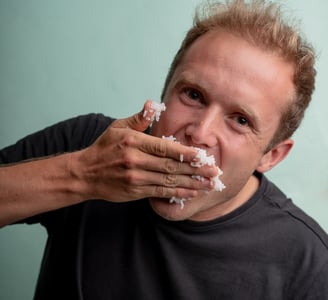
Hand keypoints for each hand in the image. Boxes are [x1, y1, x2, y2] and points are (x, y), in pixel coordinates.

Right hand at [72, 100, 216, 201]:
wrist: (85, 174)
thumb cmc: (104, 148)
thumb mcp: (118, 127)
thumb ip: (139, 118)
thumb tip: (153, 104)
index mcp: (134, 142)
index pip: (165, 148)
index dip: (186, 153)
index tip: (203, 156)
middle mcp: (135, 161)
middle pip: (171, 166)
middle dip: (195, 170)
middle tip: (215, 172)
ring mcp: (135, 178)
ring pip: (169, 181)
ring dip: (192, 183)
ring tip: (209, 184)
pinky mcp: (135, 191)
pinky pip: (161, 193)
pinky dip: (178, 193)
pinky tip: (192, 192)